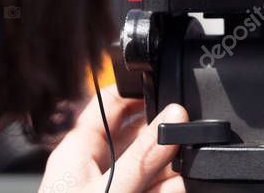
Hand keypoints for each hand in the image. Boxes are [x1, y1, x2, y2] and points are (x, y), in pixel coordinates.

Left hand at [40, 85, 187, 192]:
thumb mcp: (107, 190)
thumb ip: (141, 157)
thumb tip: (175, 116)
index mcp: (79, 150)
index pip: (109, 101)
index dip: (137, 87)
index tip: (168, 81)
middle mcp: (97, 165)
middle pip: (141, 132)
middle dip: (165, 135)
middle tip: (184, 137)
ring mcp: (113, 185)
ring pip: (154, 162)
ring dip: (172, 167)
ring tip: (179, 175)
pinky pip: (159, 186)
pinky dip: (172, 187)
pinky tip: (177, 189)